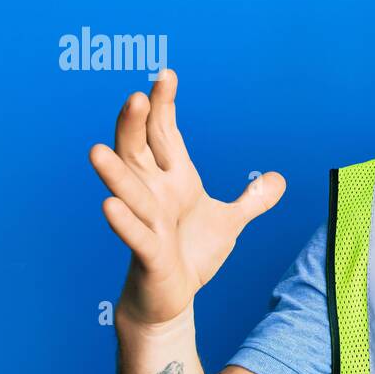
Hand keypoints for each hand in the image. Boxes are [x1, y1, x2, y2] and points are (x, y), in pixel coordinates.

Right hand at [88, 69, 285, 324]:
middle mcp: (154, 194)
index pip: (165, 135)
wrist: (170, 299)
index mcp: (174, 180)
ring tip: (96, 149)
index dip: (164, 106)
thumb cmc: (190, 255)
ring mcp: (147, 222)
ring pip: (127, 191)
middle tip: (135, 96)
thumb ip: (252, 200)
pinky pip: (134, 235)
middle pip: (138, 152)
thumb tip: (278, 179)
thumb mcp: (229, 223)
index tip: (166, 75)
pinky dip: (123, 222)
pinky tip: (109, 206)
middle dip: (135, 126)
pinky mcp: (147, 254)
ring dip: (114, 172)